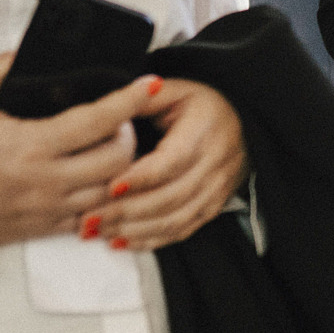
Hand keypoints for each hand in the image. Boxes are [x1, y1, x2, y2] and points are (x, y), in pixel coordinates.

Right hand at [0, 56, 160, 251]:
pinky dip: (104, 198)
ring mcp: (49, 208)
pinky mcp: (45, 228)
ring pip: (112, 192)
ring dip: (123, 169)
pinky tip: (100, 180)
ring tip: (114, 147)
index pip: (97, 122)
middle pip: (119, 160)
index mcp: (30, 146)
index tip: (148, 85)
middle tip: (122, 120)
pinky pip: (92, 217)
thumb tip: (25, 53)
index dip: (129, 101)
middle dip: (130, 135)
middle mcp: (46, 180)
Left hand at [81, 80, 249, 250]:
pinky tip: (123, 241)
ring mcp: (217, 189)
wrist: (242, 123)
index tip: (109, 188)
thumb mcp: (175, 90)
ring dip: (135, 230)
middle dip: (127, 211)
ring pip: (176, 219)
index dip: (140, 178)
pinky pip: (183, 230)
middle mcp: (215, 163)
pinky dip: (152, 240)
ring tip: (99, 232)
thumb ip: (141, 99)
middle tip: (90, 218)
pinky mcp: (213, 207)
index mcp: (203, 131)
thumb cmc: (201, 106)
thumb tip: (108, 108)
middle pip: (170, 196)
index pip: (171, 161)